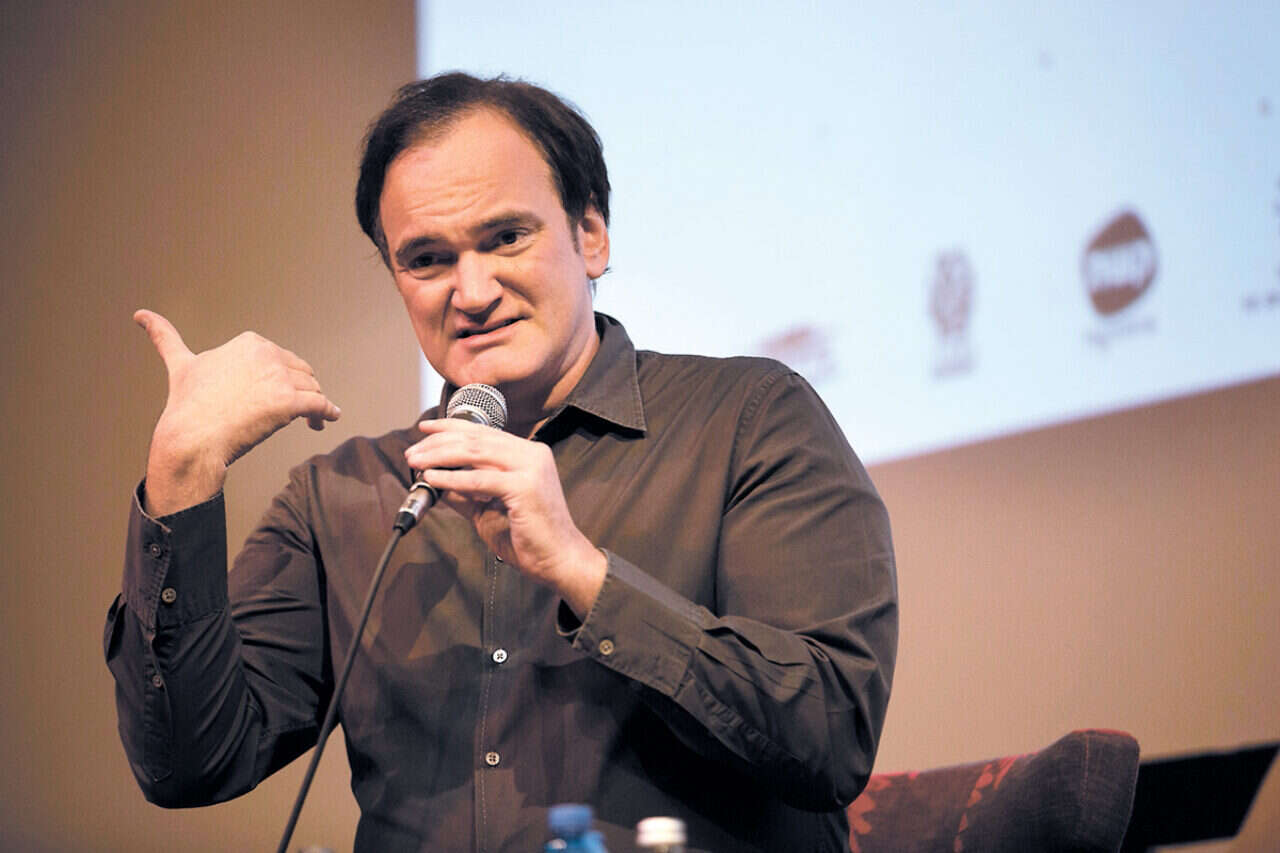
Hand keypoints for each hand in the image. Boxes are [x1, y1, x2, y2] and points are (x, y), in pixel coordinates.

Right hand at [135, 309, 339, 515]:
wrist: (192, 437)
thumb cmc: (187, 405)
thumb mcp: (180, 364)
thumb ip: (166, 338)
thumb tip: (140, 315)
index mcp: (249, 343)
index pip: (281, 359)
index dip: (284, 376)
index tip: (279, 394)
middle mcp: (267, 354)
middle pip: (301, 372)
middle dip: (303, 390)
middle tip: (302, 411)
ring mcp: (279, 377)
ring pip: (313, 389)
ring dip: (317, 404)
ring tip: (313, 420)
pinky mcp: (289, 402)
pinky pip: (321, 405)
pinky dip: (329, 412)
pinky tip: (330, 419)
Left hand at [404, 418, 606, 615]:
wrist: (559, 560)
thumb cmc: (529, 537)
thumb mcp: (489, 509)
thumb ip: (466, 493)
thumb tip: (437, 480)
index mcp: (528, 454)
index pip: (483, 432)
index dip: (451, 427)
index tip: (425, 429)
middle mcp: (532, 454)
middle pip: (476, 439)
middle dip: (438, 442)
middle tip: (412, 451)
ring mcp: (531, 467)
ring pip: (475, 452)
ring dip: (440, 456)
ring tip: (416, 461)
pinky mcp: (525, 487)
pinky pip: (480, 480)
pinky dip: (453, 478)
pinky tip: (433, 478)